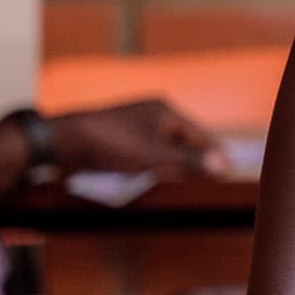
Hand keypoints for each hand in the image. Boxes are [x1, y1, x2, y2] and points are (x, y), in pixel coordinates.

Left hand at [52, 99, 229, 179]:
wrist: (64, 141)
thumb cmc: (111, 144)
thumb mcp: (154, 157)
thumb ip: (189, 162)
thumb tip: (224, 166)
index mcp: (165, 111)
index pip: (201, 134)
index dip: (215, 154)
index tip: (230, 172)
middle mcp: (152, 115)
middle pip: (184, 141)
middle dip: (195, 162)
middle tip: (210, 181)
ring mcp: (135, 126)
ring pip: (165, 149)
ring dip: (173, 166)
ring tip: (185, 183)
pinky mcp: (120, 139)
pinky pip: (147, 153)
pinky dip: (155, 166)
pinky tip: (155, 178)